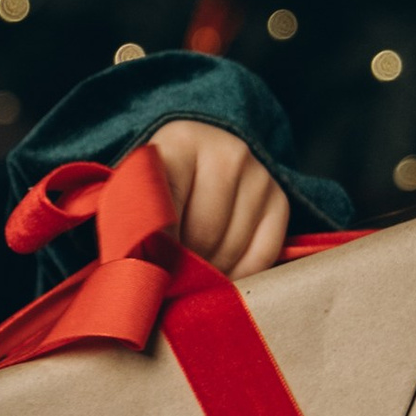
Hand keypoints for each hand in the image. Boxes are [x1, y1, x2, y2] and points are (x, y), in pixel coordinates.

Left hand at [148, 120, 288, 278]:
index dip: (157, 248)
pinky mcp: (279, 200)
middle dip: (184, 262)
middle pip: (203, 233)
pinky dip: (239, 273)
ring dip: (209, 271)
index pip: (167, 208)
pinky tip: (219, 270)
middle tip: (169, 270)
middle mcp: (228, 153)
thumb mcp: (137, 190)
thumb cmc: (159, 183)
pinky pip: (261, 257)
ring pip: (231, 249)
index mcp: (182, 141)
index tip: (150, 268)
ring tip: (192, 268)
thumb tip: (140, 273)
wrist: (200, 158)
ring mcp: (259, 176)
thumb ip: (136, 221)